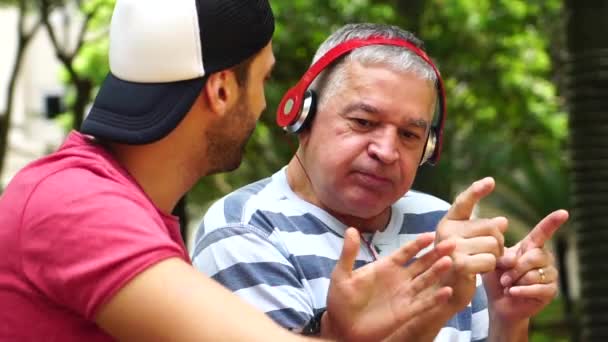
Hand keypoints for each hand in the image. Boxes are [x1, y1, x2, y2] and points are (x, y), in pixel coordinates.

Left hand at [323, 228, 454, 341]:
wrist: (341, 326)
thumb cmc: (340, 299)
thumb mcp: (342, 273)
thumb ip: (349, 252)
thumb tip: (351, 229)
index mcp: (386, 266)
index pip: (406, 251)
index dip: (418, 244)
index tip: (431, 235)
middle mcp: (399, 278)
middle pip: (421, 263)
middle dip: (436, 254)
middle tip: (451, 244)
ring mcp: (404, 295)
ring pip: (426, 281)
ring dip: (438, 273)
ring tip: (450, 263)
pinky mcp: (406, 312)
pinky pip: (424, 303)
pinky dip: (435, 298)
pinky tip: (447, 291)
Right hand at [435, 177, 507, 310]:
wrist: (445, 291)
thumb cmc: (460, 264)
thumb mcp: (472, 243)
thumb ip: (485, 230)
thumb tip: (503, 221)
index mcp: (448, 222)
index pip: (464, 202)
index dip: (477, 190)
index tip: (491, 181)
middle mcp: (446, 231)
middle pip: (491, 227)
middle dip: (498, 241)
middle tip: (488, 252)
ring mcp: (451, 247)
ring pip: (493, 244)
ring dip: (495, 256)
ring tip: (481, 262)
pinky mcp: (458, 264)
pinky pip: (490, 260)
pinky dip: (491, 267)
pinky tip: (479, 271)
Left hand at [483, 210, 568, 322]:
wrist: (500, 302)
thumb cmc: (496, 277)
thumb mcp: (494, 262)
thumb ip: (501, 253)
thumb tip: (511, 250)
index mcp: (531, 246)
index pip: (543, 232)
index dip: (552, 222)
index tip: (563, 213)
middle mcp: (544, 257)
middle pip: (534, 256)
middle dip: (515, 268)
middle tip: (503, 277)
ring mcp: (550, 274)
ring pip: (535, 274)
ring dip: (516, 281)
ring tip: (507, 285)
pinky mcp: (551, 291)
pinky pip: (538, 288)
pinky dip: (521, 291)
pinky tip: (512, 292)